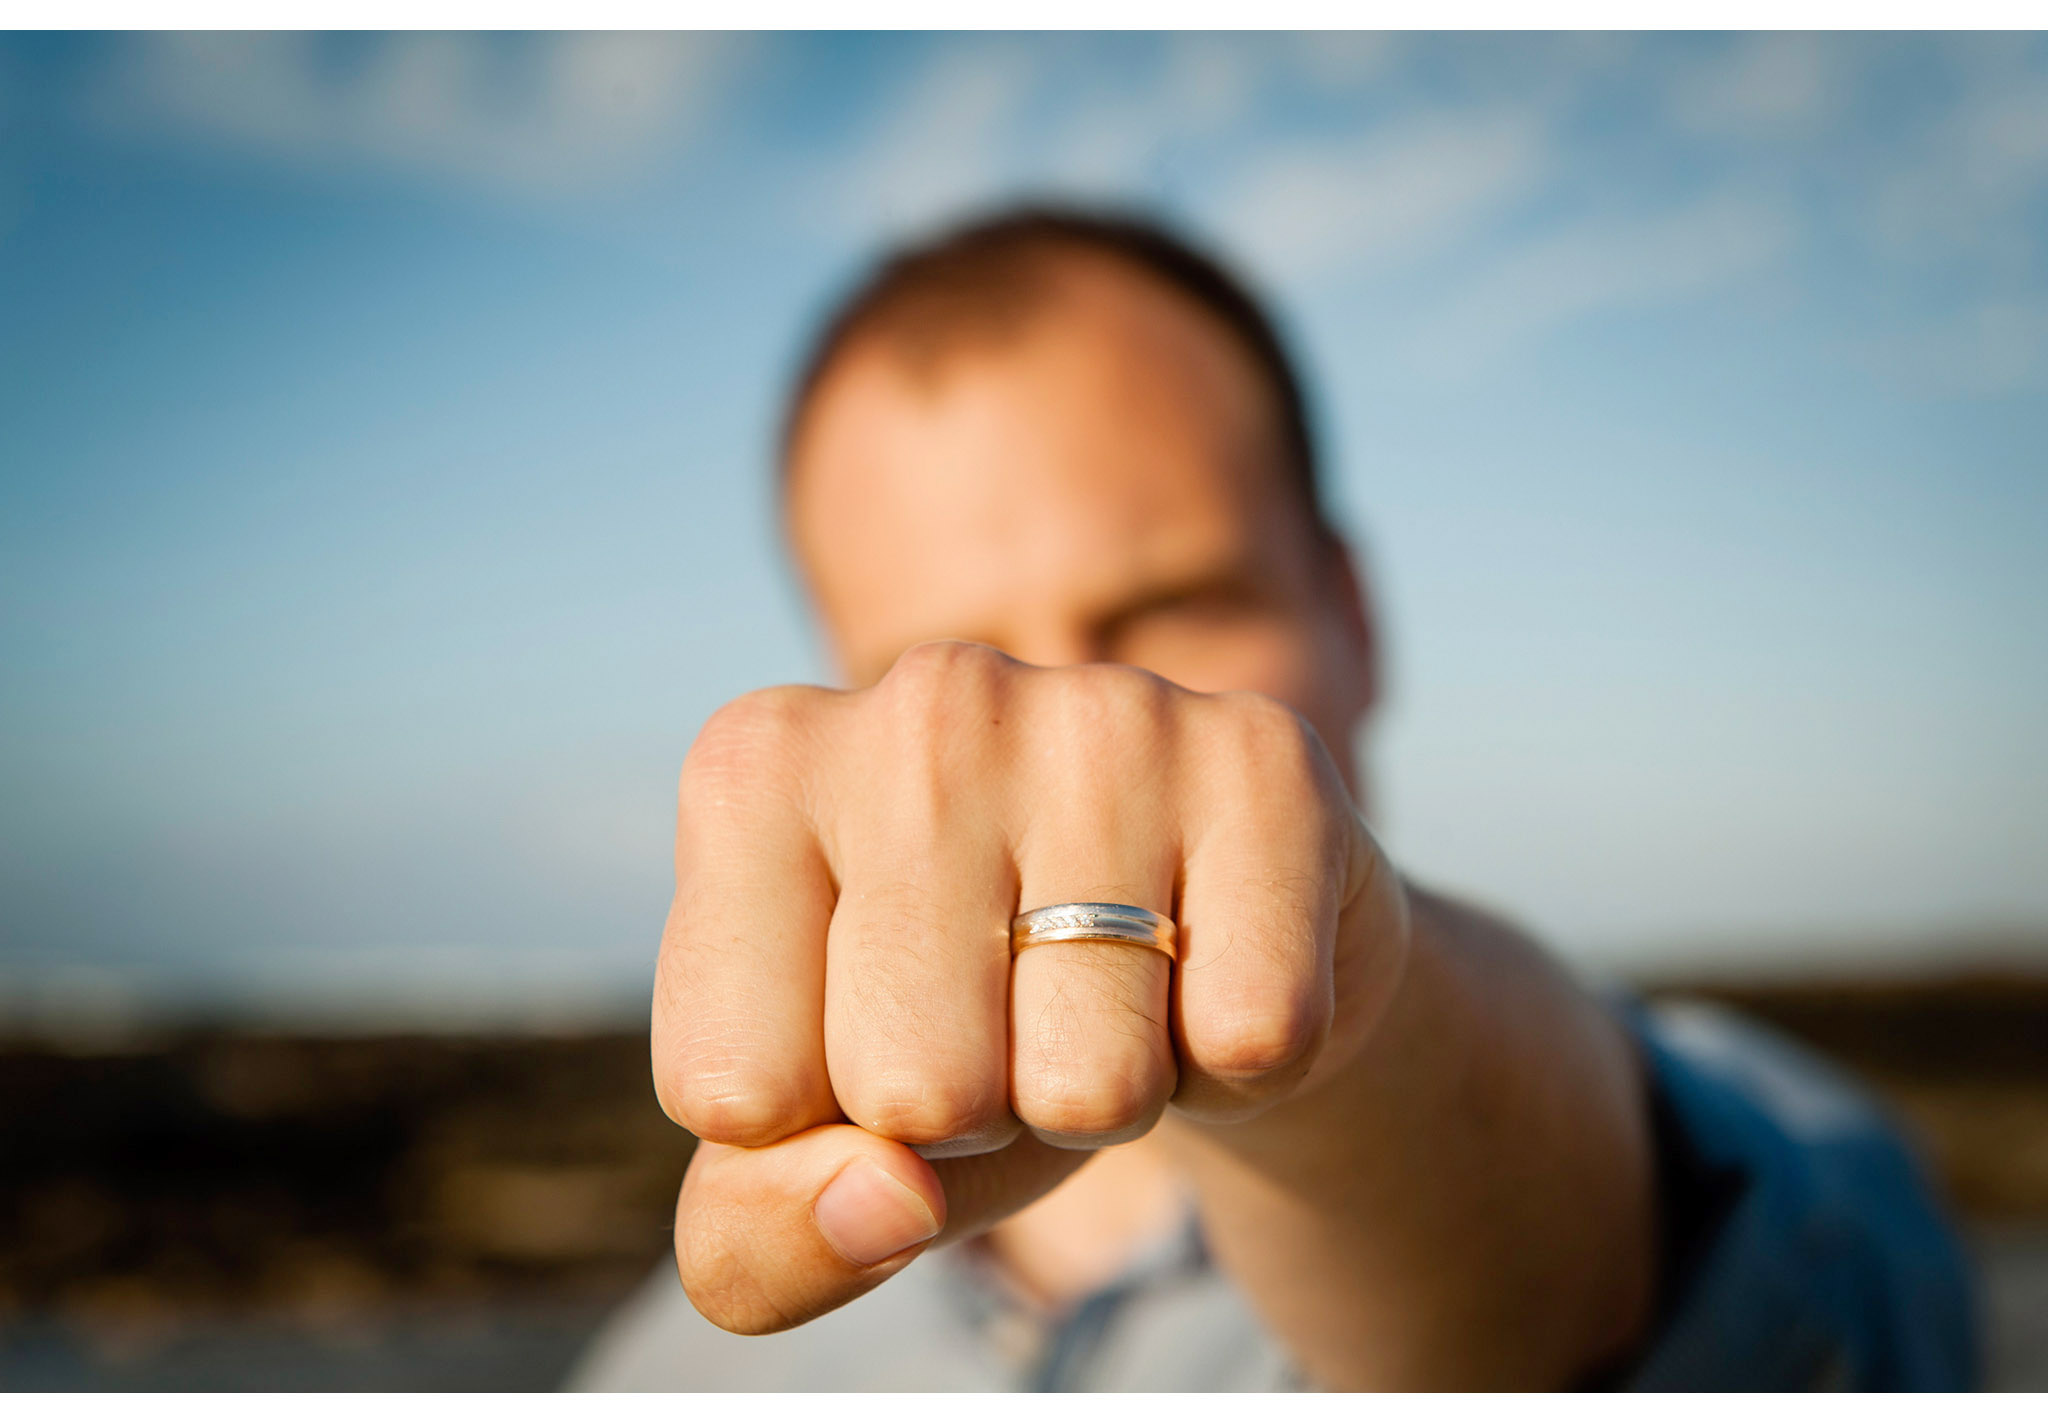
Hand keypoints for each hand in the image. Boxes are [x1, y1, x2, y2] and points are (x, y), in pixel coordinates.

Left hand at [652, 641, 1410, 1333]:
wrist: (1187, 933)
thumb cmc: (962, 1032)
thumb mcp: (813, 1154)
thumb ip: (758, 1238)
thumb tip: (884, 1201)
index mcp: (756, 769)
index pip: (737, 1094)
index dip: (821, 1128)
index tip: (868, 1036)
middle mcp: (922, 701)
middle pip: (916, 1091)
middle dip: (975, 1118)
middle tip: (1008, 1021)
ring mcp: (1104, 710)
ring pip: (1094, 1084)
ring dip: (1107, 1098)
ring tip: (1108, 993)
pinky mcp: (1265, 756)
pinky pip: (1251, 1038)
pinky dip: (1236, 1062)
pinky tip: (1205, 967)